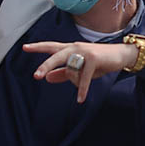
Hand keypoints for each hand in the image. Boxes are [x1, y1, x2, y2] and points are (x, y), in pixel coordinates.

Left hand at [23, 39, 137, 103]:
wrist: (120, 55)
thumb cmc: (98, 61)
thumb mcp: (79, 68)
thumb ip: (62, 73)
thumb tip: (46, 78)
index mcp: (69, 48)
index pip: (51, 46)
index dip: (37, 47)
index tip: (24, 48)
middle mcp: (75, 47)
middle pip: (56, 56)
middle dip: (46, 66)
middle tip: (36, 76)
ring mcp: (84, 52)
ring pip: (71, 70)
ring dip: (76, 82)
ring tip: (82, 89)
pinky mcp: (93, 59)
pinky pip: (83, 77)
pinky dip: (82, 89)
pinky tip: (80, 99)